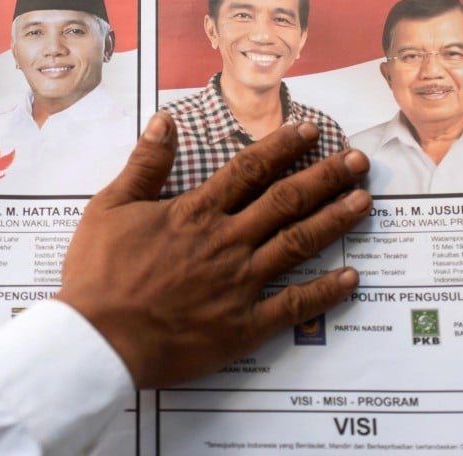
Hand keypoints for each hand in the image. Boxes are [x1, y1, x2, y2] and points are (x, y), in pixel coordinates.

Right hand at [56, 112, 369, 388]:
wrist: (98, 340)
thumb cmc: (98, 275)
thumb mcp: (109, 207)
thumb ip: (143, 164)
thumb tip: (165, 121)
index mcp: (195, 213)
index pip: (249, 170)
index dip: (283, 147)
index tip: (310, 131)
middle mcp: (226, 242)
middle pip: (286, 201)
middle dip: (326, 177)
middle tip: (359, 161)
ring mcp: (239, 284)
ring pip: (297, 244)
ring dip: (334, 221)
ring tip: (365, 202)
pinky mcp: (243, 325)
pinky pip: (292, 306)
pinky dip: (324, 292)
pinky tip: (351, 279)